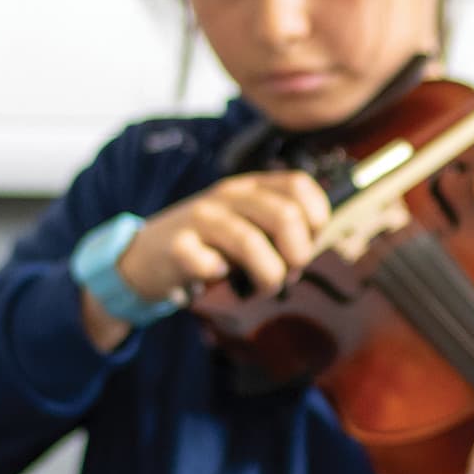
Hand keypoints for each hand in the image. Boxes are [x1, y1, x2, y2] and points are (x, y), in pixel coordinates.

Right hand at [121, 170, 331, 300]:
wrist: (145, 257)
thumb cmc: (208, 246)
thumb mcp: (247, 226)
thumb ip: (284, 230)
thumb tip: (328, 245)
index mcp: (250, 187)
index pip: (299, 185)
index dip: (316, 218)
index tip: (308, 245)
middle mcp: (228, 195)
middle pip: (284, 215)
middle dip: (297, 254)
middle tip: (289, 274)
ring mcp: (200, 218)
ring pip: (250, 242)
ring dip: (268, 275)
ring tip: (264, 288)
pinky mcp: (177, 245)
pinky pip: (208, 264)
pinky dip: (220, 277)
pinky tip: (217, 278)